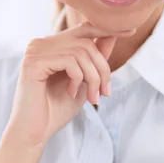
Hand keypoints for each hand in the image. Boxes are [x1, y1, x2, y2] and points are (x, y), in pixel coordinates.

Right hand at [3, 21, 135, 152]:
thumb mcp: (84, 81)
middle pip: (86, 42)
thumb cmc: (56, 110)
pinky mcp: (33, 61)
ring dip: (93, 77)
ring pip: (81, 51)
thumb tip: (112, 34)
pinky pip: (70, 60)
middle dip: (102, 68)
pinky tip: (71, 93)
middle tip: (105, 92)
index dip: (107, 29)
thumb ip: (95, 58)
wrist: (35, 133)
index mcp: (52, 45)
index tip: (130, 31)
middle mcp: (41, 43)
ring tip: (91, 97)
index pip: (84, 29)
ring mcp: (35, 50)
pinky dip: (78, 79)